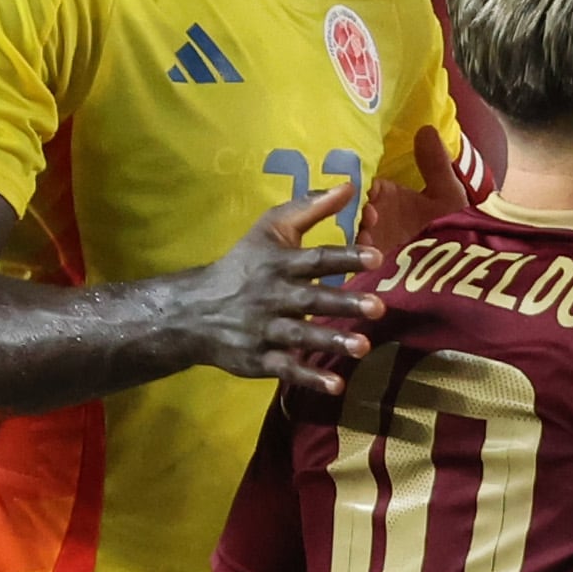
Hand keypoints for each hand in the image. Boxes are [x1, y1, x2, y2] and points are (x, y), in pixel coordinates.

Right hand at [167, 183, 374, 396]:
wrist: (194, 310)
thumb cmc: (242, 266)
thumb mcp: (269, 231)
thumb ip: (309, 208)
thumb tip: (348, 186)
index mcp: (278, 263)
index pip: (315, 259)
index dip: (344, 257)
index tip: (375, 257)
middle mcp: (273, 296)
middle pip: (312, 298)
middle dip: (344, 302)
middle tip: (378, 307)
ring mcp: (266, 329)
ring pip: (301, 334)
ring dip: (332, 340)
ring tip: (363, 346)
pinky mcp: (260, 359)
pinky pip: (287, 369)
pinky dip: (309, 378)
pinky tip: (336, 386)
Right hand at [356, 120, 468, 262]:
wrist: (466, 267)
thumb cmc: (455, 226)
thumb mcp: (448, 194)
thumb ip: (436, 164)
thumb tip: (426, 128)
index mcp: (383, 195)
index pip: (358, 184)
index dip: (358, 184)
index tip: (366, 188)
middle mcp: (370, 218)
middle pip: (346, 209)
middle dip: (352, 210)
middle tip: (369, 214)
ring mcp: (365, 244)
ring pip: (346, 235)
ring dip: (354, 234)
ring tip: (370, 234)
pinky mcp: (366, 269)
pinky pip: (351, 262)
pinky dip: (356, 258)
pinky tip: (367, 255)